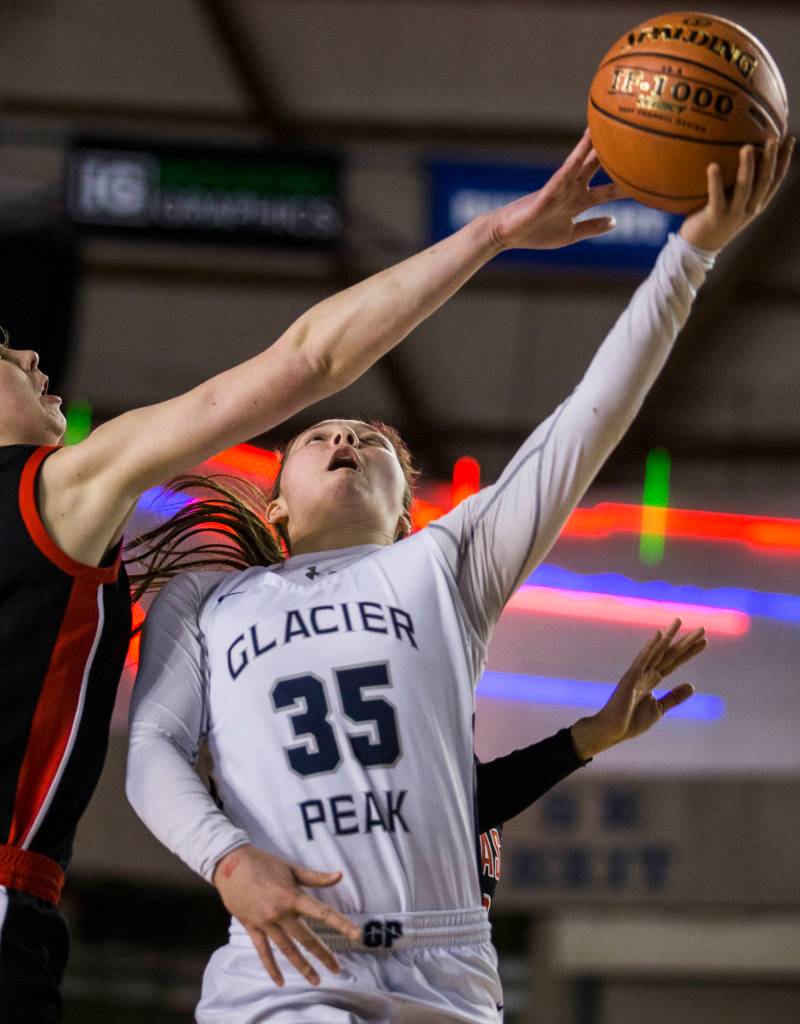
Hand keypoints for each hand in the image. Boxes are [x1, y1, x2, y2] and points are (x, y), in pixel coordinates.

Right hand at [213, 844, 359, 986]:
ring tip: (316, 980)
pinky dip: (271, 967)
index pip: (322, 913)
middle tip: (338, 969)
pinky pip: (263, 952)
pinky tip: (281, 981)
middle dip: (323, 955)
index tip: (356, 935)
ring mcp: (265, 923)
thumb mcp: (291, 867)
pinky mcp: (252, 928)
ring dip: (302, 966)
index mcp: (292, 896)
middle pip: (306, 938)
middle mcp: (280, 913)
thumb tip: (340, 875)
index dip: (341, 924)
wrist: (230, 864)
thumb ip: (316, 877)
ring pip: (287, 949)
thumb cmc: (263, 862)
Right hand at [487, 128, 624, 250]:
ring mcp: (559, 188)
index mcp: (579, 200)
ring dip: (592, 147)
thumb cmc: (535, 234)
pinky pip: (559, 177)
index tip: (647, 176)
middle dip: (615, 155)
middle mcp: (572, 189)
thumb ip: (591, 227)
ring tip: (605, 128)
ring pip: (580, 164)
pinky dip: (570, 166)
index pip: (608, 189)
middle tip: (635, 138)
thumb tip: (615, 221)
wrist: (508, 235)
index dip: (626, 183)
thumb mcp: (570, 234)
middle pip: (598, 168)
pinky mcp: (545, 193)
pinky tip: (580, 154)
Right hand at [570, 619, 706, 758]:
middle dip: (686, 642)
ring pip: (658, 652)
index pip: (675, 662)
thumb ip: (674, 696)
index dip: (689, 652)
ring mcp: (638, 673)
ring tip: (680, 621)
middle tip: (703, 629)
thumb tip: (692, 685)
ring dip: (670, 637)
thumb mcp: (659, 709)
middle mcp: (646, 672)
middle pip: (670, 654)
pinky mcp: (630, 677)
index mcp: (653, 679)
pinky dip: (650, 647)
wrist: (612, 731)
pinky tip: (659, 634)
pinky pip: (642, 659)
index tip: (704, 641)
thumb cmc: (631, 721)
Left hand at [680, 136, 794, 251]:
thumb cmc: (714, 219)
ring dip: (747, 167)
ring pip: (744, 188)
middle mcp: (749, 209)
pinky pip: (716, 197)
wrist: (699, 248)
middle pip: (764, 181)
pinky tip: (713, 165)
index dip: (784, 160)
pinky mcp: (715, 218)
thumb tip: (737, 152)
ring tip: (746, 147)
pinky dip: (715, 181)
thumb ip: (738, 183)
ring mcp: (733, 214)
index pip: (775, 180)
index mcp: (757, 204)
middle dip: (770, 159)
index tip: (789, 139)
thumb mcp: (732, 202)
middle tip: (772, 139)